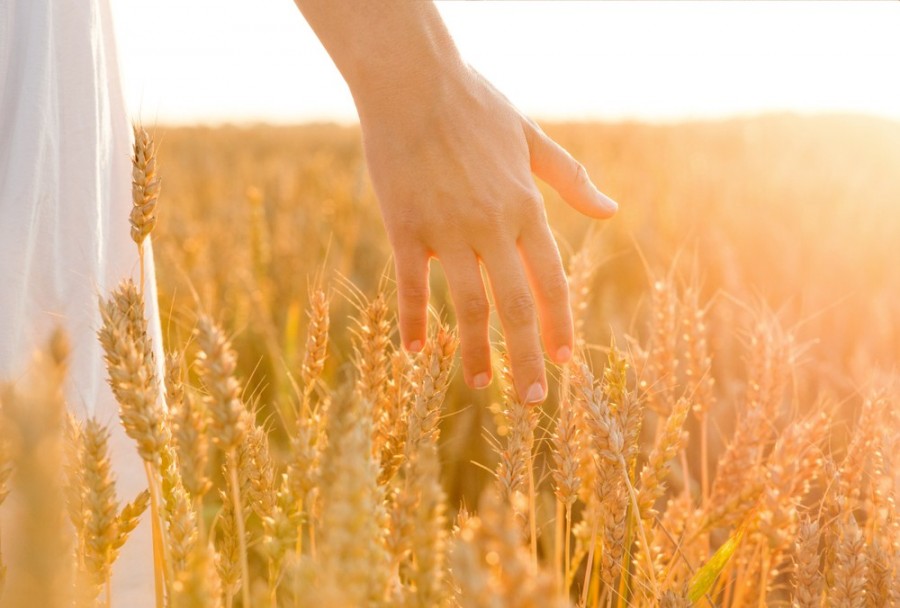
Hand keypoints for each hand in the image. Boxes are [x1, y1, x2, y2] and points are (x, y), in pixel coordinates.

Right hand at [358, 64, 617, 402]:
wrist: (413, 80)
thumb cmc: (475, 105)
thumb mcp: (532, 139)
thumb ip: (571, 179)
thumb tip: (611, 211)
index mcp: (525, 207)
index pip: (552, 280)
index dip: (560, 324)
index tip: (564, 360)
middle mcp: (492, 225)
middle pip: (517, 305)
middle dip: (528, 356)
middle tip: (533, 398)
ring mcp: (447, 230)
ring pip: (468, 306)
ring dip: (476, 352)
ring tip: (483, 386)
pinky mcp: (405, 227)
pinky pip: (410, 285)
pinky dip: (413, 321)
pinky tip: (416, 352)